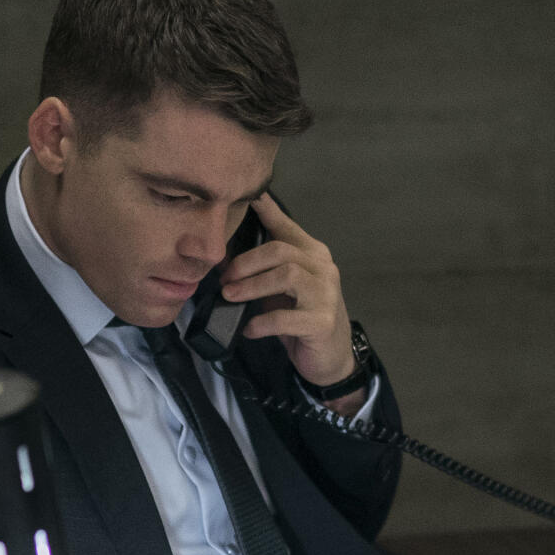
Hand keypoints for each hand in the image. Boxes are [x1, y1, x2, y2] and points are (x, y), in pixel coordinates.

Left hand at [218, 194, 366, 413]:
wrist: (332, 358)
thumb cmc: (302, 320)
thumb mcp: (282, 292)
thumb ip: (263, 272)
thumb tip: (223, 259)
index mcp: (314, 255)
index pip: (287, 227)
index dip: (267, 211)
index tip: (248, 196)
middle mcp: (324, 269)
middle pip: (281, 250)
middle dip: (246, 262)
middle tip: (224, 278)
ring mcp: (326, 295)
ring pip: (286, 276)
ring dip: (252, 286)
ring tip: (231, 297)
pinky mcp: (322, 322)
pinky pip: (285, 318)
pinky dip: (261, 323)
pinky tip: (249, 329)